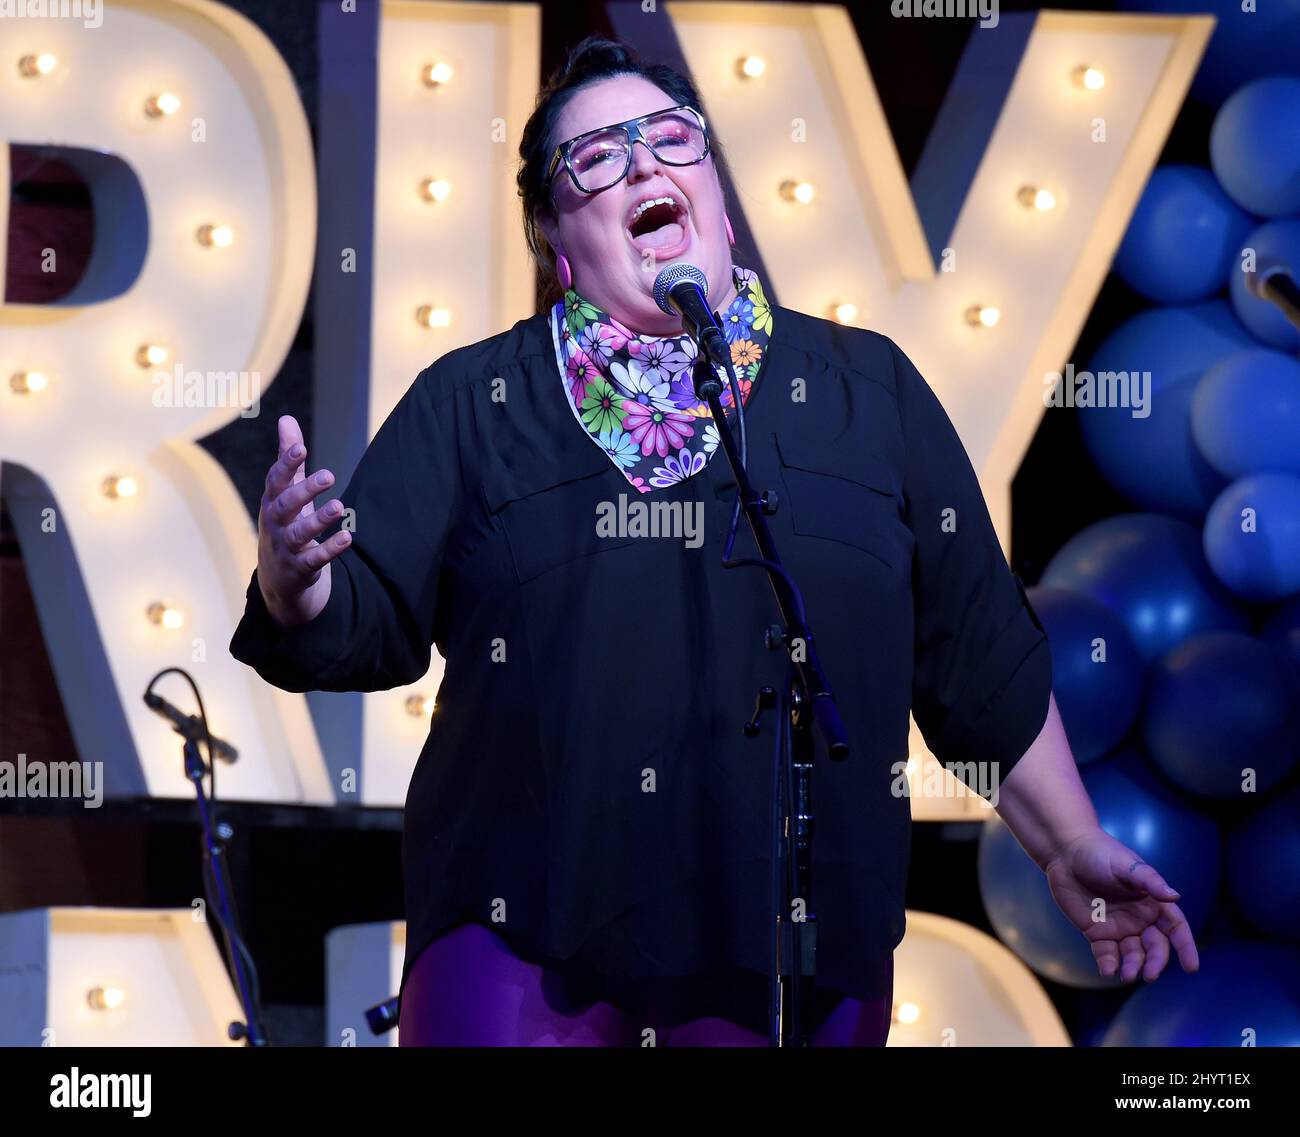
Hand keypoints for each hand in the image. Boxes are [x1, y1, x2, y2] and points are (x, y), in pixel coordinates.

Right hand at [257, 415, 350, 625]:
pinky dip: (329, 549)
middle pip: (285, 505)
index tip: (300, 446)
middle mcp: (275, 523)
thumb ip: (289, 460)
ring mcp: (285, 547)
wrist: (278, 577)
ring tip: (339, 507)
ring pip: (299, 533)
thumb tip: (286, 419)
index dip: (286, 463)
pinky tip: (347, 537)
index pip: (276, 480)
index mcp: (272, 501)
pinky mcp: (300, 568)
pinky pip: (314, 559)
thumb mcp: (285, 492)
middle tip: (329, 475)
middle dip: (305, 491)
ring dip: (319, 520)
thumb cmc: (284, 524)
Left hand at [1043, 827, 1200, 982]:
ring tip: (1127, 975)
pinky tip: (1108, 970)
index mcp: (1152, 902)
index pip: (1175, 928)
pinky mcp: (1096, 933)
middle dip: (1155, 962)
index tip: (1191, 967)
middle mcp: (1139, 919)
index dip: (1185, 946)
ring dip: (1133, 966)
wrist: (1066, 852)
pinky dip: (1109, 964)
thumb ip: (1149, 881)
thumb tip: (1175, 897)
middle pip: (1155, 947)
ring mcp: (1118, 928)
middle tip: (1149, 974)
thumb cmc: (1100, 853)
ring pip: (1132, 954)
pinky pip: (1106, 954)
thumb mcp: (1126, 865)